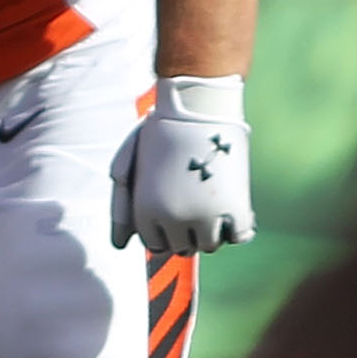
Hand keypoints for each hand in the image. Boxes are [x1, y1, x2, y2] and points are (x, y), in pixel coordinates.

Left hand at [111, 75, 253, 252]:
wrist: (198, 110)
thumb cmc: (160, 135)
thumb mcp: (130, 168)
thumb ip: (123, 208)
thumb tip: (118, 246)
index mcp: (144, 210)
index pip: (155, 243)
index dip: (164, 230)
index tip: (174, 212)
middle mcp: (172, 219)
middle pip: (182, 247)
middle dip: (186, 232)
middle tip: (193, 204)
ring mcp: (204, 216)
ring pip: (209, 245)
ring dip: (211, 231)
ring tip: (211, 203)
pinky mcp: (235, 209)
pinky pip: (238, 237)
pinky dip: (236, 227)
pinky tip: (232, 207)